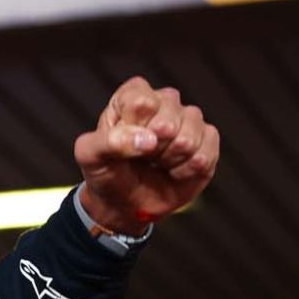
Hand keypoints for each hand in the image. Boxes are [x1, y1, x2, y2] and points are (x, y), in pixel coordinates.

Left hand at [75, 76, 221, 234]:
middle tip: (142, 157)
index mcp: (132, 95)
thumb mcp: (90, 157)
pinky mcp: (208, 139)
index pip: (142, 103)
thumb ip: (107, 142)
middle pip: (168, 121)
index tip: (122, 143)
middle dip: (152, 150)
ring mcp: (189, 119)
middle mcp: (164, 101)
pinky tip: (174, 172)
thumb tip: (148, 140)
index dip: (134, 130)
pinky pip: (205, 153)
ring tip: (157, 164)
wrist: (125, 203)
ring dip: (169, 161)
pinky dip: (187, 171)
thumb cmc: (106, 173)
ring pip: (188, 138)